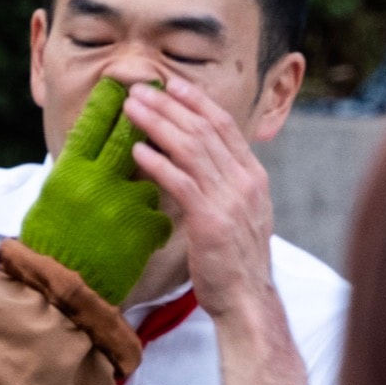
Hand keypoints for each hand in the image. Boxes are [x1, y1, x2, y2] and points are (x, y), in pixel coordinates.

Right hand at [20, 78, 171, 307]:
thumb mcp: (55, 194)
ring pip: (153, 175)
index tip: (125, 85)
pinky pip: (160, 211)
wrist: (57, 290)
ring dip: (158, 171)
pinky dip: (158, 212)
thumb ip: (79, 164)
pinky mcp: (141, 233)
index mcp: (70, 172)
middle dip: (147, 116)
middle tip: (158, 98)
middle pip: (129, 138)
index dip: (112, 101)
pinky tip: (159, 216)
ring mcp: (121, 208)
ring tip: (168, 161)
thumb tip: (98, 134)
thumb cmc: (51, 240)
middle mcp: (96, 184)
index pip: (95, 124)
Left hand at [123, 75, 306, 384]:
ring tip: (132, 108)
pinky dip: (158, 161)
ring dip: (158, 123)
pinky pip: (181, 182)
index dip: (196, 102)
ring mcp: (230, 199)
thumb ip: (222, 185)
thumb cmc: (235, 261)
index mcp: (253, 176)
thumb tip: (197, 162)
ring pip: (191, 149)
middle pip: (204, 130)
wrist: (247, 300)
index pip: (224, 127)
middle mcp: (245, 181)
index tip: (172, 84)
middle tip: (140, 88)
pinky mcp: (211, 220)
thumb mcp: (238, 214)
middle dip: (170, 105)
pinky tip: (137, 150)